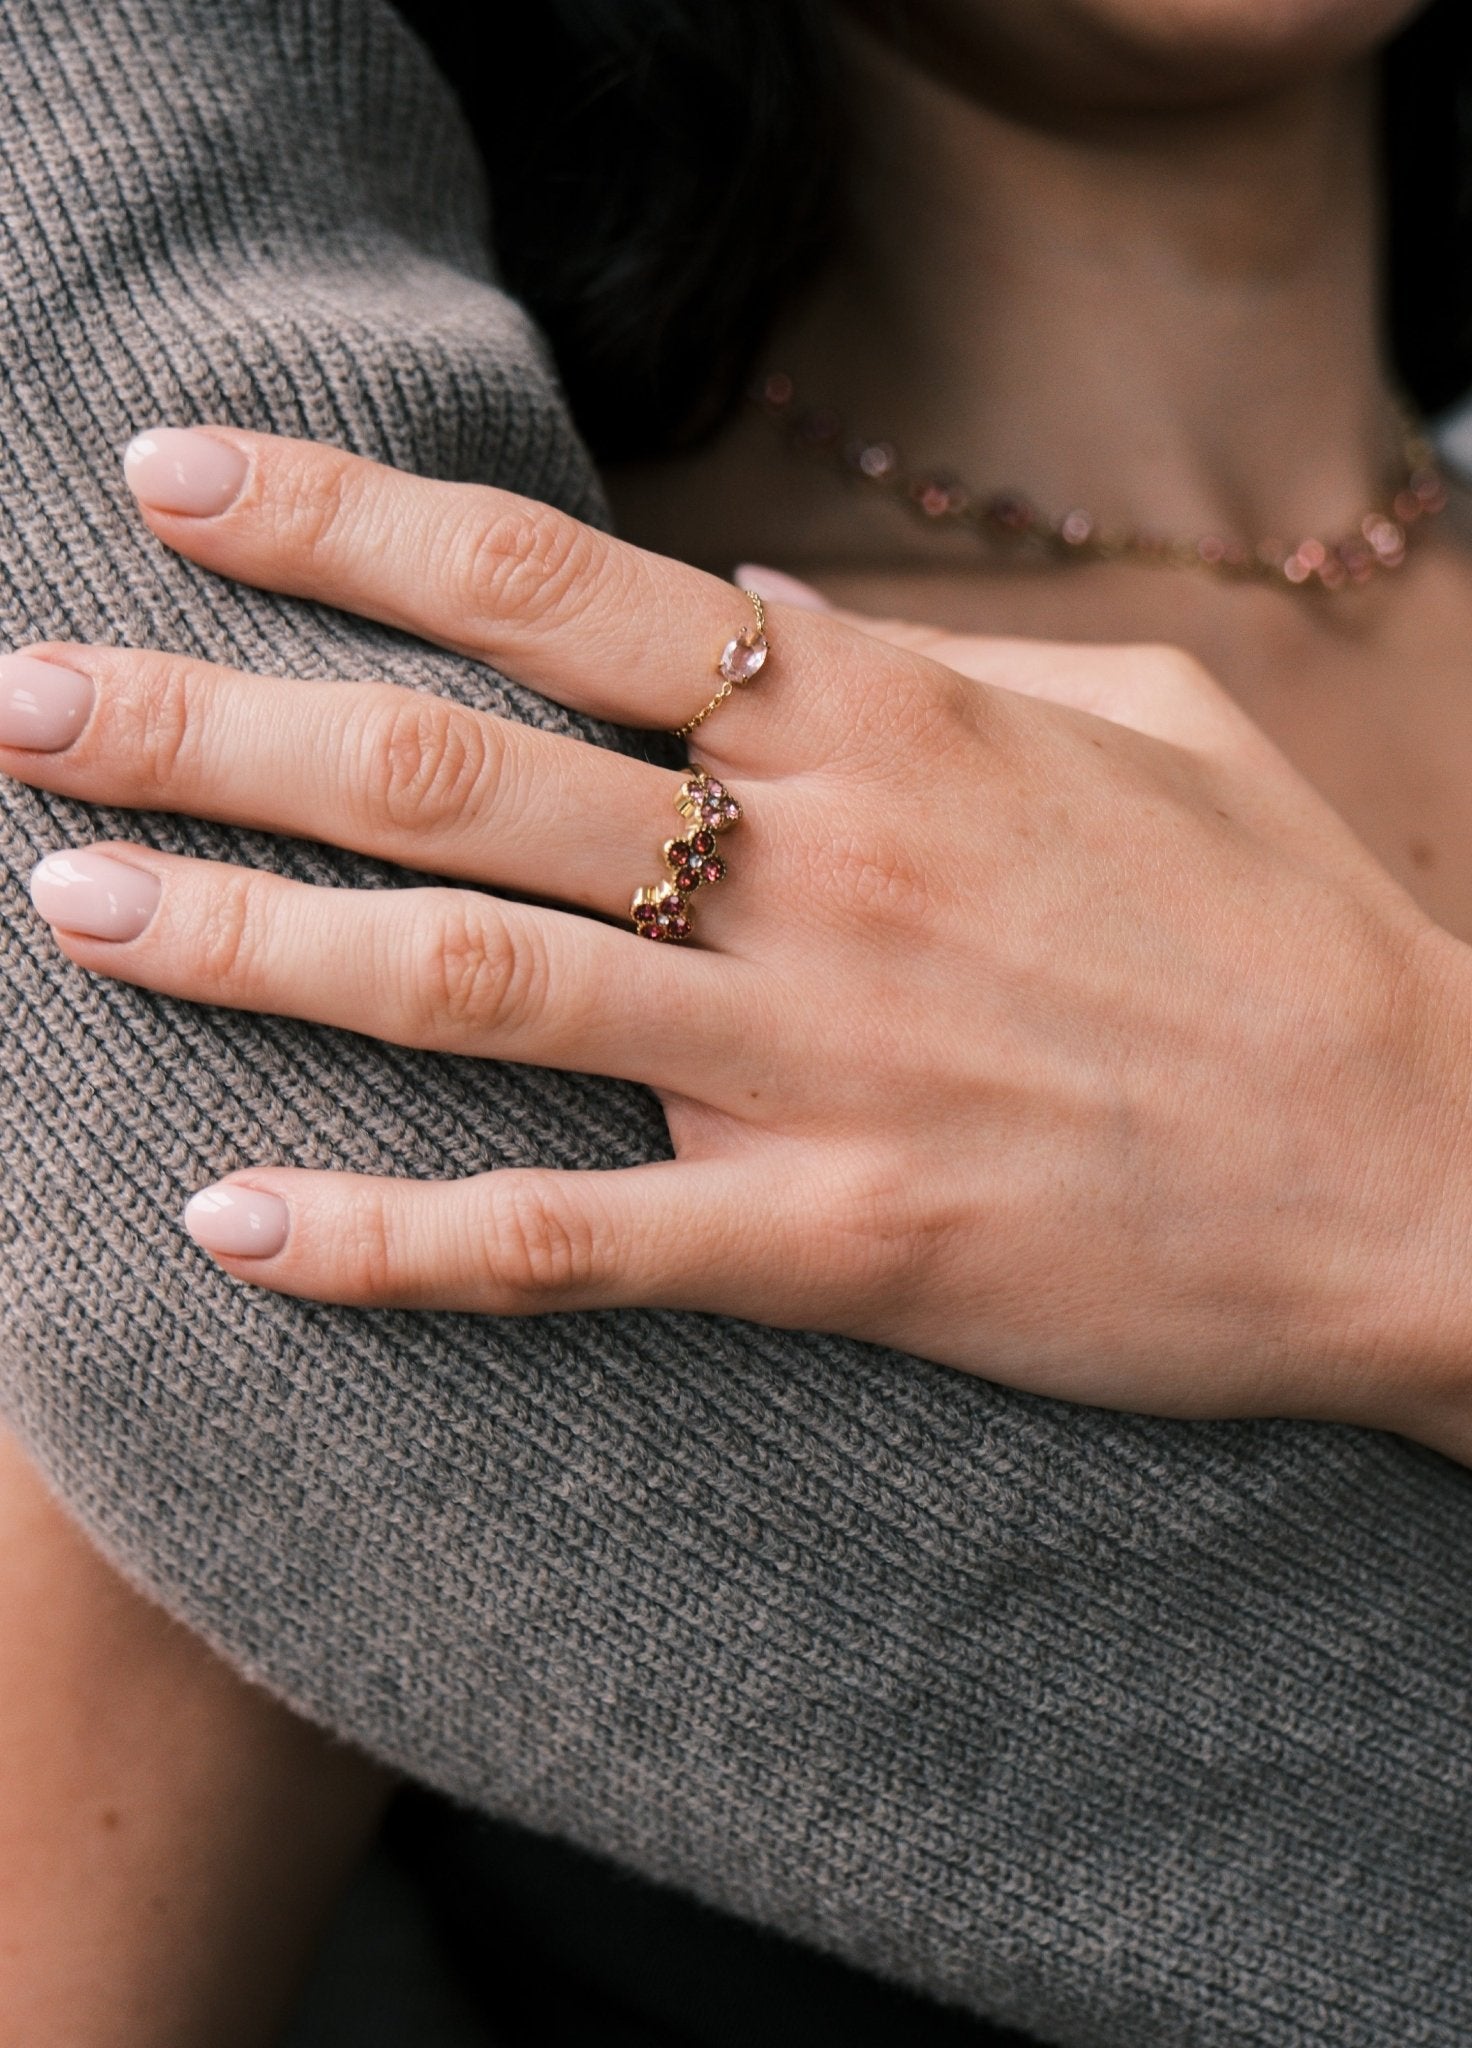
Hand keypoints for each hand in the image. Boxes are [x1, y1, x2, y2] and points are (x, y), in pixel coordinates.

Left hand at [6, 424, 1471, 1458]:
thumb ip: (927, 663)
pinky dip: (393, 1241)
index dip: (348, 524)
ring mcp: (821, 1067)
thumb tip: (759, 616)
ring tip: (77, 912)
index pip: (555, 589)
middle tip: (26, 707)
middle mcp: (821, 873)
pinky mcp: (842, 1248)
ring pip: (477, 988)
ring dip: (253, 947)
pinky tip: (237, 1227)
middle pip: (458, 773)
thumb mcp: (1135, 718)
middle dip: (216, 727)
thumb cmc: (1281, 924)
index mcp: (884, 724)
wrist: (1423, 1166)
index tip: (176, 486)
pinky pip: (570, 1244)